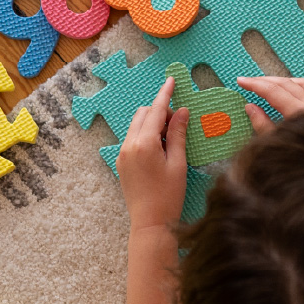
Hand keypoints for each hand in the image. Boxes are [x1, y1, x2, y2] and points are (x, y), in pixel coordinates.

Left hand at [117, 76, 189, 229]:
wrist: (150, 222)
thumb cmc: (168, 195)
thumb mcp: (178, 162)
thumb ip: (178, 134)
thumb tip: (182, 112)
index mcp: (144, 143)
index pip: (155, 110)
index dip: (165, 94)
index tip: (171, 81)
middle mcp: (128, 145)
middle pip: (143, 114)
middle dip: (160, 112)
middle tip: (178, 124)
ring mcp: (122, 154)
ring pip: (136, 126)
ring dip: (152, 124)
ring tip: (170, 140)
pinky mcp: (121, 163)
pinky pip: (133, 139)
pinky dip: (146, 136)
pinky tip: (160, 150)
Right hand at [234, 76, 303, 133]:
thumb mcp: (277, 145)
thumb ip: (262, 124)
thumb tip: (250, 107)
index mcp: (299, 111)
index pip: (273, 91)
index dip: (255, 84)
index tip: (241, 81)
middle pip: (288, 84)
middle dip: (268, 80)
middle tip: (252, 81)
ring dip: (287, 81)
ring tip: (274, 83)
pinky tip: (302, 92)